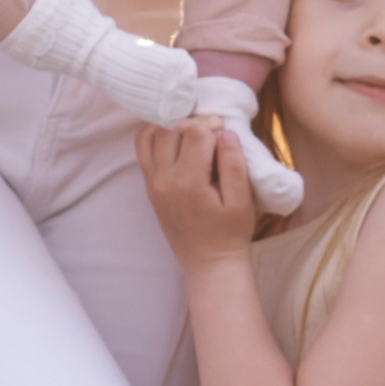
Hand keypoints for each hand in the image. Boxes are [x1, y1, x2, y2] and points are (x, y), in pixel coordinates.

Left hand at [137, 118, 260, 264]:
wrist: (209, 263)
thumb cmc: (230, 234)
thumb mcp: (241, 201)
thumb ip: (234, 165)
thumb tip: (227, 133)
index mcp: (188, 183)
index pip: (194, 133)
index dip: (213, 125)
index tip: (226, 132)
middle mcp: (164, 180)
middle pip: (171, 129)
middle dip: (194, 123)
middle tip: (213, 132)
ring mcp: (152, 183)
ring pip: (151, 135)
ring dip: (173, 125)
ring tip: (194, 133)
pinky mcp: (149, 187)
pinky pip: (143, 150)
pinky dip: (156, 136)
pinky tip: (176, 138)